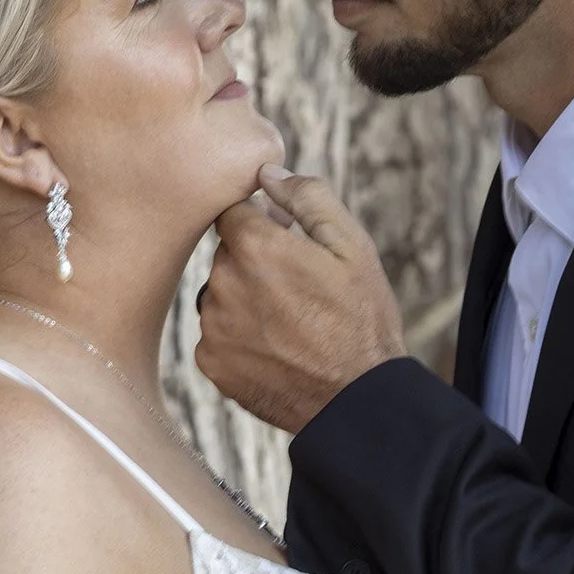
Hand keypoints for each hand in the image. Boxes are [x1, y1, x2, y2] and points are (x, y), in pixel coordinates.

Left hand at [196, 165, 408, 432]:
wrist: (357, 400)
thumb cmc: (361, 319)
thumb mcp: (352, 246)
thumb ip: (307, 198)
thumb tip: (268, 173)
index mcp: (255, 248)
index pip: (233, 213)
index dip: (262, 222)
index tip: (286, 240)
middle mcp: (223, 284)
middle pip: (226, 256)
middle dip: (255, 263)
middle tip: (298, 289)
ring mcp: (214, 327)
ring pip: (219, 296)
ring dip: (245, 301)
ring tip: (290, 324)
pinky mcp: (212, 363)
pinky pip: (217, 335)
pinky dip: (239, 338)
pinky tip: (276, 349)